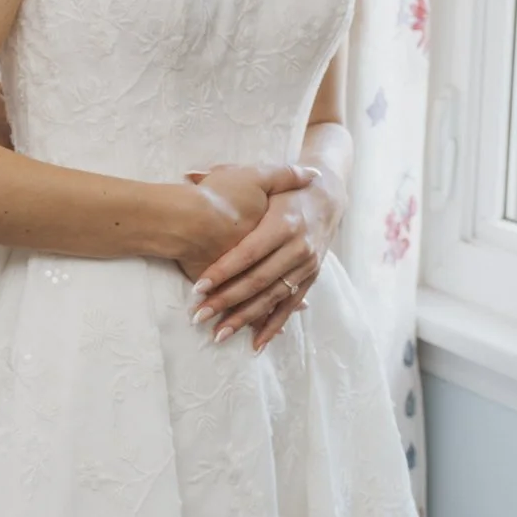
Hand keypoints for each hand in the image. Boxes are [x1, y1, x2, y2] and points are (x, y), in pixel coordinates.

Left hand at [189, 161, 342, 350]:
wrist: (327, 194)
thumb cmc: (284, 186)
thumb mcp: (261, 176)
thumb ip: (226, 175)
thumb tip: (189, 174)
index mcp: (284, 222)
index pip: (248, 252)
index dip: (223, 271)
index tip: (198, 287)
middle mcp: (298, 246)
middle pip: (258, 280)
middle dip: (226, 301)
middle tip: (199, 316)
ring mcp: (307, 265)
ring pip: (272, 298)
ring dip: (245, 319)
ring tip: (218, 334)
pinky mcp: (310, 277)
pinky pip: (289, 306)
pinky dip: (273, 325)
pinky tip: (254, 343)